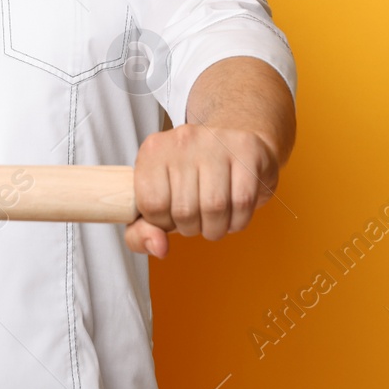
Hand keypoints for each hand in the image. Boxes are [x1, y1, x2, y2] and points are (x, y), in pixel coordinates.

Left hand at [125, 123, 279, 256]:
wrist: (235, 147)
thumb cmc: (193, 179)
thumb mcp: (158, 201)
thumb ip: (141, 232)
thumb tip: (158, 248)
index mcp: (153, 150)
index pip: (151, 204)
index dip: (164, 223)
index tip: (172, 216)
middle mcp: (182, 140)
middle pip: (184, 210)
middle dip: (192, 228)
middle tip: (197, 218)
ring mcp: (215, 141)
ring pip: (214, 207)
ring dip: (216, 228)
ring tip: (216, 219)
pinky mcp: (246, 149)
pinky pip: (242, 201)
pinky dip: (238, 221)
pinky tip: (234, 212)